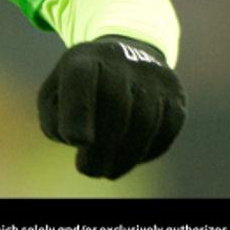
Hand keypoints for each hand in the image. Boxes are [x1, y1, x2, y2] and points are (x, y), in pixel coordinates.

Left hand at [38, 35, 186, 178]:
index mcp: (85, 57)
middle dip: (102, 146)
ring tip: (107, 171)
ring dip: (125, 155)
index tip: (76, 141)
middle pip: (116, 104)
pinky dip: (147, 151)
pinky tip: (129, 160)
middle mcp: (121, 59)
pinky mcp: (176, 95)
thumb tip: (79, 142)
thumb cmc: (78, 87)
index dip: (78, 110)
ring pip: (144, 120)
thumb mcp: (54, 95)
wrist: (123, 58)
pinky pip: (166, 130)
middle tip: (89, 170)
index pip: (80, 76)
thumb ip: (54, 120)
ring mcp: (153, 76)